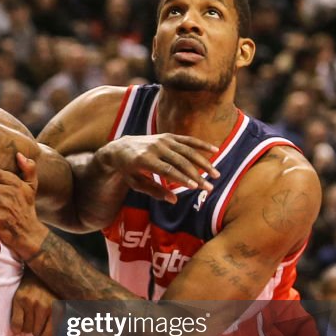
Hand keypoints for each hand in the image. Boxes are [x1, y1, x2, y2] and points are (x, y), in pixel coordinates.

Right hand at [11, 271, 57, 335]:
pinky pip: (16, 324)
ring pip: (26, 330)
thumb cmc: (51, 295)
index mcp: (58, 309)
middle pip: (36, 334)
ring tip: (30, 320)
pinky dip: (17, 328)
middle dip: (36, 332)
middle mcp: (45, 306)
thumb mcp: (60, 311)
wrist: (38, 274)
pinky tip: (20, 322)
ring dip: (27, 328)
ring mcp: (32, 302)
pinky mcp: (19, 299)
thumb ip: (59, 330)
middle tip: (36, 324)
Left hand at [97, 134, 218, 203]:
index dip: (181, 178)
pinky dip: (201, 145)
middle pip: (180, 162)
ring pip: (187, 151)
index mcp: (144, 160)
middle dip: (196, 175)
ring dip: (203, 162)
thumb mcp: (135, 183)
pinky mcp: (168, 136)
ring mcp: (162, 140)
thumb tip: (173, 200)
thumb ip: (154, 191)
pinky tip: (215, 151)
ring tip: (216, 174)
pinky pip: (188, 140)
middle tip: (209, 187)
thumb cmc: (128, 170)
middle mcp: (155, 147)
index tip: (195, 187)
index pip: (167, 170)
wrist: (120, 147)